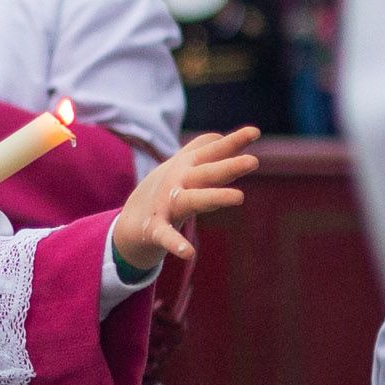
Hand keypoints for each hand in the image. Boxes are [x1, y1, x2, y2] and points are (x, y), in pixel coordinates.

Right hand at [115, 127, 257, 275]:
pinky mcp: (154, 229)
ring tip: (239, 197)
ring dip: (214, 197)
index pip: (212, 153)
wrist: (128, 226)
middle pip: (206, 174)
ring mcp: (165, 206)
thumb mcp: (179, 169)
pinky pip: (166, 236)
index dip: (233, 142)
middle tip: (253, 162)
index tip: (255, 131)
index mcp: (185, 169)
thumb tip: (219, 136)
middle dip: (228, 167)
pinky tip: (189, 253)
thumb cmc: (162, 193)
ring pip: (192, 200)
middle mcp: (177, 183)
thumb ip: (201, 151)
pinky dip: (175, 243)